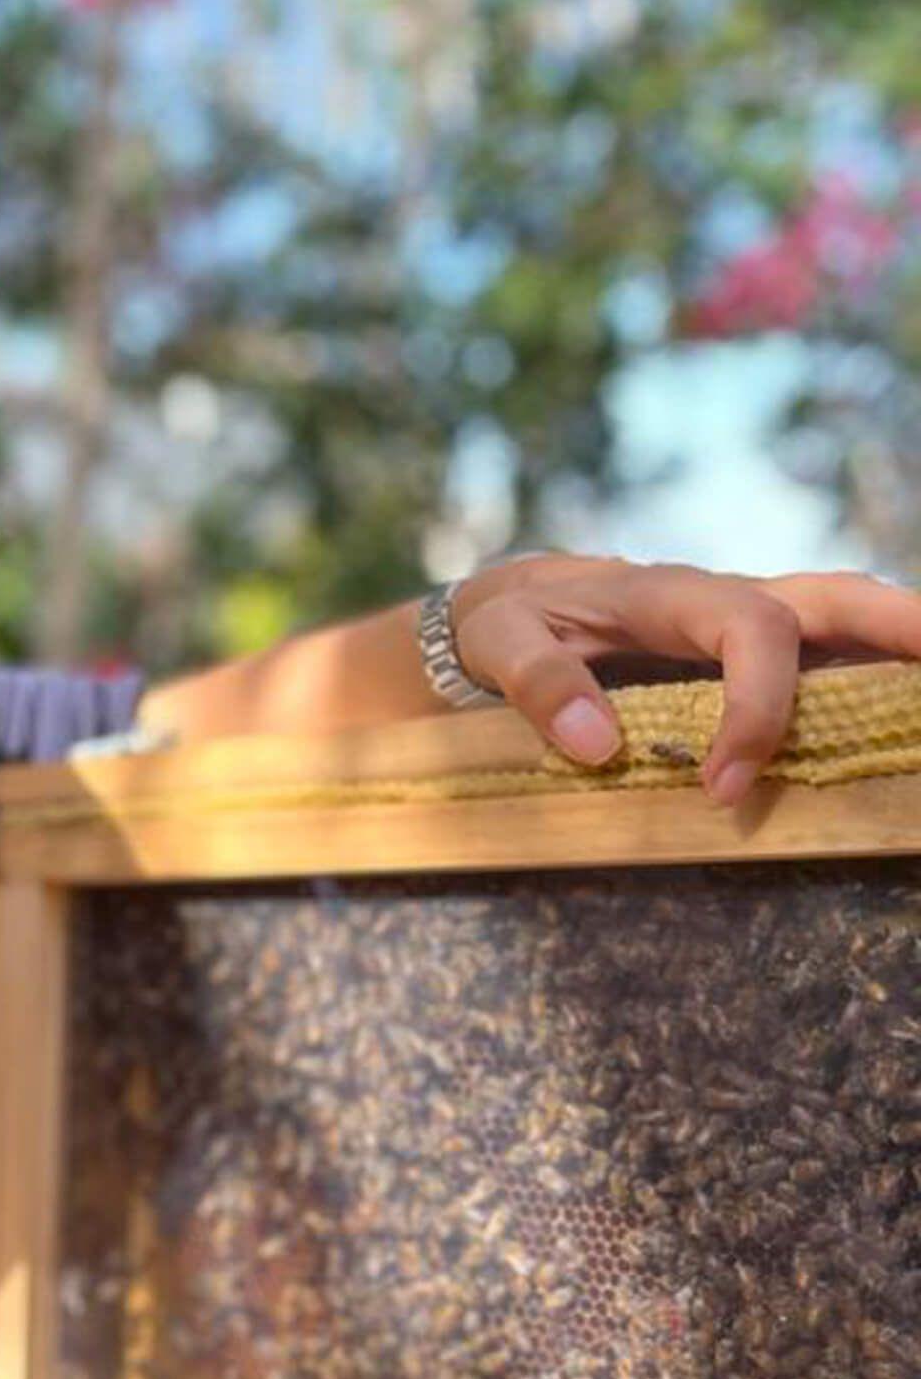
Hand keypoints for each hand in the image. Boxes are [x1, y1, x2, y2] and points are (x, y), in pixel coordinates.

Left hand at [448, 553, 920, 804]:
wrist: (508, 607)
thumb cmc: (505, 621)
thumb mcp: (496, 640)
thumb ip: (538, 681)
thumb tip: (595, 744)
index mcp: (667, 593)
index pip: (749, 629)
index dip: (756, 705)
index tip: (723, 785)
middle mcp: (720, 600)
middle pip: (830, 598)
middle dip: (898, 626)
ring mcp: (742, 626)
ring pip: (840, 622)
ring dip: (898, 648)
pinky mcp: (744, 659)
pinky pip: (820, 662)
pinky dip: (867, 680)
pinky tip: (892, 721)